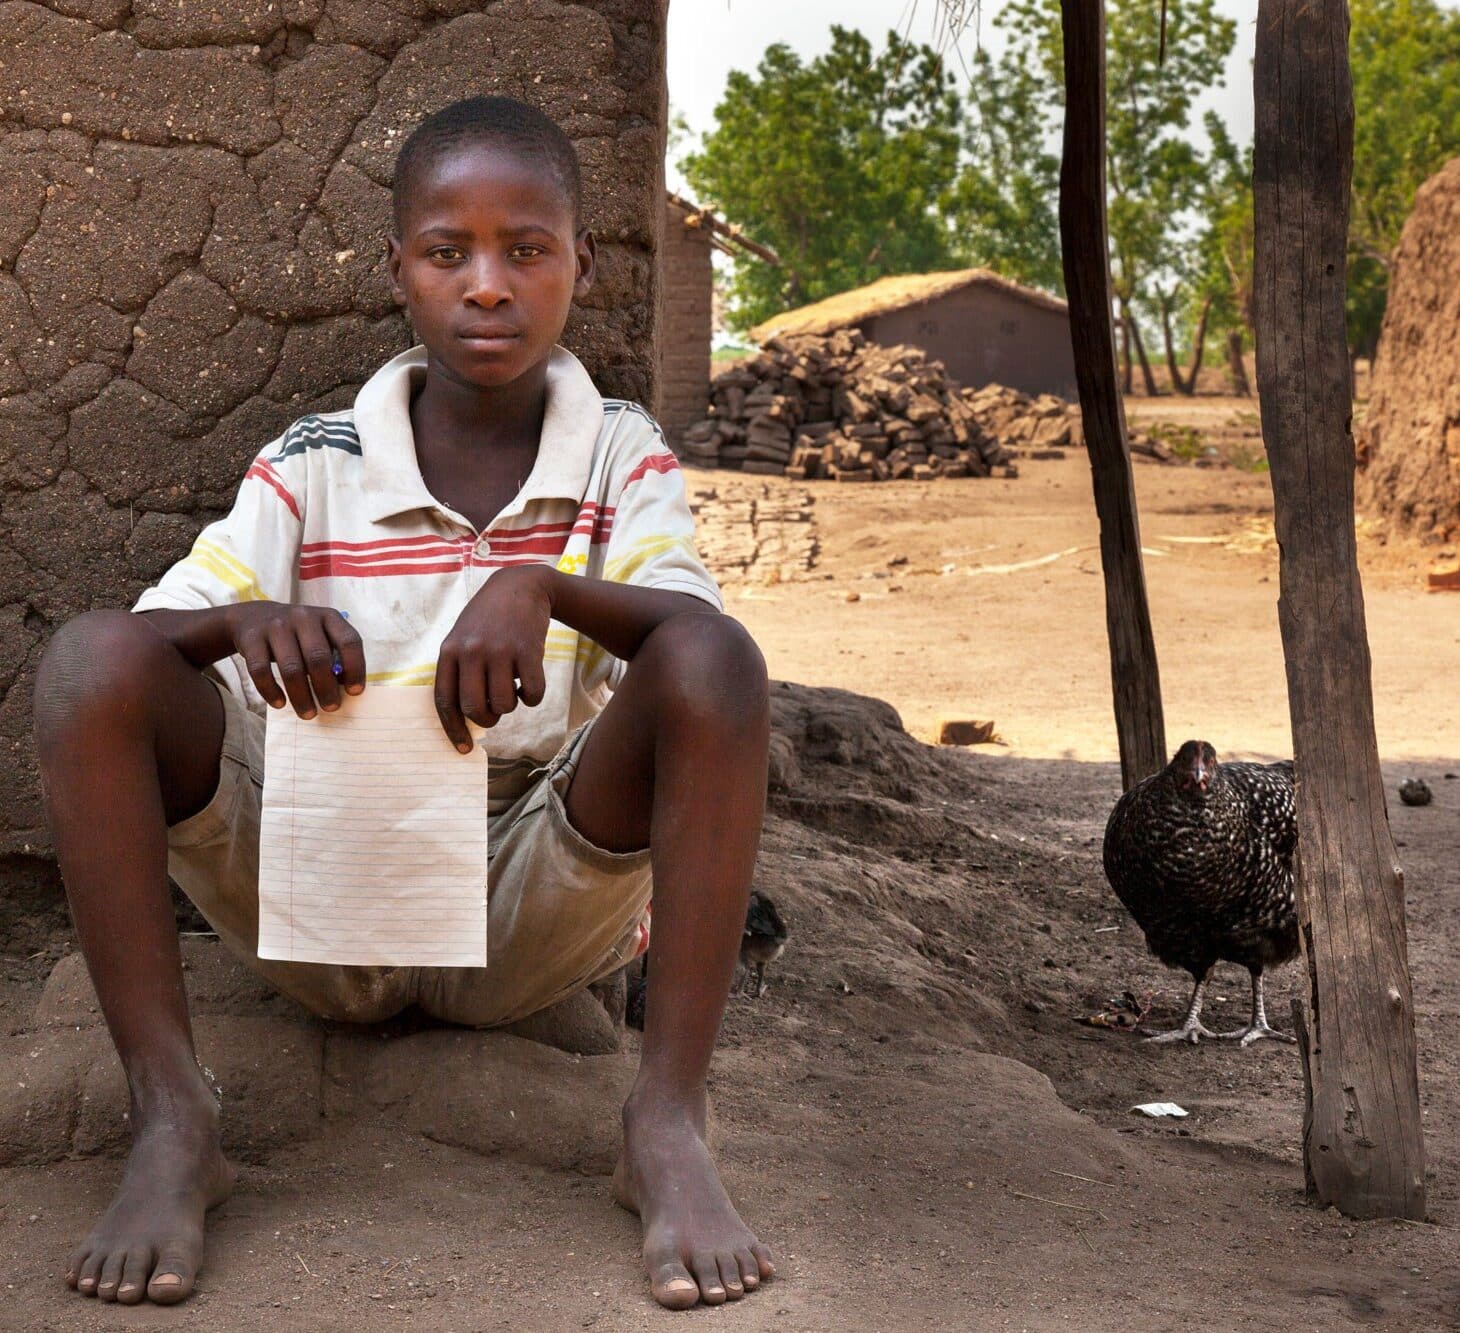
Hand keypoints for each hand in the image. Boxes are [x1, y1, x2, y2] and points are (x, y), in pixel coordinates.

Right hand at [225, 602, 365, 717]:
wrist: (253, 617)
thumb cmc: (298, 636)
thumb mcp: (320, 637)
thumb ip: (334, 657)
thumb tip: (344, 689)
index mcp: (328, 617)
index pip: (349, 641)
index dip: (355, 667)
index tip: (355, 692)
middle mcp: (303, 617)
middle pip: (318, 658)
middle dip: (326, 688)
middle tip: (331, 708)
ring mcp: (276, 626)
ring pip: (291, 668)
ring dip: (301, 696)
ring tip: (308, 714)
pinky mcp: (252, 639)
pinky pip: (261, 671)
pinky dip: (271, 691)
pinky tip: (280, 704)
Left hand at [434, 566, 552, 751]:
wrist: (521, 586)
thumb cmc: (489, 620)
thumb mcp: (463, 637)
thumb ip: (460, 671)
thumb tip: (466, 717)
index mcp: (450, 650)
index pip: (445, 700)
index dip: (453, 729)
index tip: (463, 748)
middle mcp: (472, 650)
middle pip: (474, 707)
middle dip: (486, 719)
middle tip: (495, 711)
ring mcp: (500, 650)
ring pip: (504, 704)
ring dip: (511, 705)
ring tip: (512, 689)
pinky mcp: (528, 650)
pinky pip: (532, 694)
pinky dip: (533, 697)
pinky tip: (530, 683)